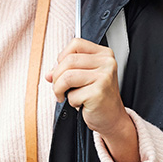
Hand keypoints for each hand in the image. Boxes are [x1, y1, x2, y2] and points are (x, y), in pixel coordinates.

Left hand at [47, 38, 139, 161]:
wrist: (112, 118)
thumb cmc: (98, 96)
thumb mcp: (83, 77)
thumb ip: (66, 70)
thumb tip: (49, 73)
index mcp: (104, 54)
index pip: (76, 43)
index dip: (62, 56)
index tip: (61, 70)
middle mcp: (107, 62)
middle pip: (68, 60)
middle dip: (57, 76)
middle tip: (58, 88)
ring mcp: (104, 77)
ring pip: (67, 76)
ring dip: (59, 89)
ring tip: (63, 95)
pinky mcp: (99, 92)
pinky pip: (72, 95)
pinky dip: (71, 102)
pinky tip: (80, 103)